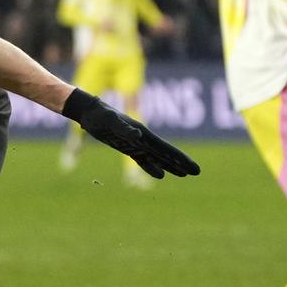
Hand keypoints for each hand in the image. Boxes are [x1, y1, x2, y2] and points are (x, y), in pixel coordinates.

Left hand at [61, 89, 199, 178]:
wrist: (89, 112)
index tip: (193, 167)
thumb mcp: (110, 121)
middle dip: (181, 163)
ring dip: (170, 166)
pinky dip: (151, 167)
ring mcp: (135, 143)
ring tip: (184, 174)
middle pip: (166, 154)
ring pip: (157, 157)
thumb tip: (139, 135)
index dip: (180, 158)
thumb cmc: (100, 115)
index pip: (165, 149)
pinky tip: (160, 175)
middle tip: (197, 172)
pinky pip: (142, 160)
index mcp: (142, 133)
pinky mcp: (126, 147)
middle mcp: (142, 138)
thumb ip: (124, 128)